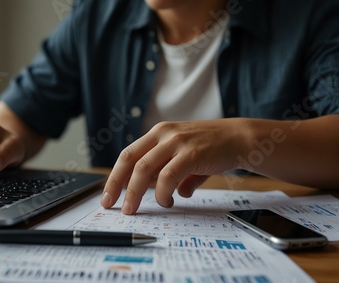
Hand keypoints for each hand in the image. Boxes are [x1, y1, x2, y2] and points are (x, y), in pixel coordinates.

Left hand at [101, 119, 247, 213]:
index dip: (114, 177)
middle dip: (118, 186)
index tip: (107, 196)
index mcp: (157, 134)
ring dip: (135, 193)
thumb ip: (177, 174)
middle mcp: (163, 134)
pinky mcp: (190, 153)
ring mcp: (176, 142)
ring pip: (144, 170)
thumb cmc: (211, 148)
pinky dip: (162, 192)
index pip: (128, 155)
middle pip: (130, 162)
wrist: (239, 138)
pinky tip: (167, 201)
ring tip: (134, 209)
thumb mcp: (186, 157)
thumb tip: (176, 194)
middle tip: (114, 207)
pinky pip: (167, 176)